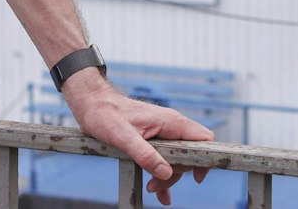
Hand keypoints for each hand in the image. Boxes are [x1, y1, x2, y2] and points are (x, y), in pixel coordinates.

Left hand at [64, 72, 214, 205]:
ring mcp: (163, 131)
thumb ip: (146, 155)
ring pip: (177, 157)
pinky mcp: (153, 137)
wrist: (93, 103)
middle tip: (155, 186)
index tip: (195, 177)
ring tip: (151, 188)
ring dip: (168, 176)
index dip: (205, 158)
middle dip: (176, 173)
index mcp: (170, 121)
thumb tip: (166, 172)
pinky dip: (164, 175)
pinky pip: (166, 158)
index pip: (203, 138)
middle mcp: (170, 125)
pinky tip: (162, 194)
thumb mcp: (124, 138)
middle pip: (189, 154)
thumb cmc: (106, 115)